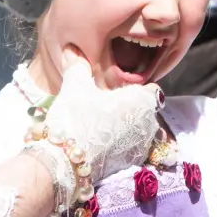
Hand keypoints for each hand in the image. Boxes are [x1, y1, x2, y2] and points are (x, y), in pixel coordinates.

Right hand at [42, 47, 161, 181]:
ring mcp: (142, 148)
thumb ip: (78, 66)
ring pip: (141, 133)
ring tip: (104, 129)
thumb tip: (72, 49)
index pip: (152, 90)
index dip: (136, 90)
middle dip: (132, 111)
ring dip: (128, 130)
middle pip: (146, 113)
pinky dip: (123, 148)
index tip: (119, 92)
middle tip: (107, 110)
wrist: (65, 161)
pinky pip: (133, 151)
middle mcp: (150, 125)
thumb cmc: (76, 118)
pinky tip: (103, 147)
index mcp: (143, 100)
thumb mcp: (75, 86)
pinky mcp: (130, 166)